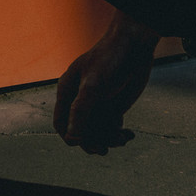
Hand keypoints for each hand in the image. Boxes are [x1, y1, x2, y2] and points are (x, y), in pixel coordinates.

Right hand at [53, 14, 159, 154]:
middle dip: (91, 142)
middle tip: (103, 150)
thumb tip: (72, 139)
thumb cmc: (108, 59)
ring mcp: (98, 104)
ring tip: (122, 139)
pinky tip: (129, 135)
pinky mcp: (113, 106)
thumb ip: (80, 111)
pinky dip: (119, 134)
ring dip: (108, 139)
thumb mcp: (93, 85)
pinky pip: (112, 127)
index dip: (69, 136)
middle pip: (80, 131)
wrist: (134, 45)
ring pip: (98, 132)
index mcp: (68, 92)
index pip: (61, 123)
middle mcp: (80, 100)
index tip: (82, 143)